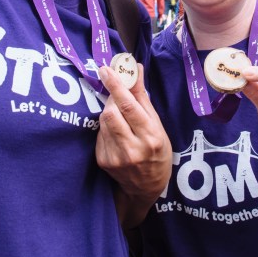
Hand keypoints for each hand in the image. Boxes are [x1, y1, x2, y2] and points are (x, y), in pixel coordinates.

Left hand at [95, 64, 170, 201]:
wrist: (146, 186)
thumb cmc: (157, 151)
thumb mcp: (157, 125)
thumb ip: (143, 98)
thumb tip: (135, 69)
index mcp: (151, 137)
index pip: (128, 106)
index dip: (116, 86)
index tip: (106, 70)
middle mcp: (133, 149)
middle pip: (111, 113)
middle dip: (111, 97)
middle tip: (114, 88)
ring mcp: (116, 157)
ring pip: (103, 121)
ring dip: (110, 112)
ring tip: (120, 116)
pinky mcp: (104, 161)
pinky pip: (100, 134)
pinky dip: (106, 127)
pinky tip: (116, 132)